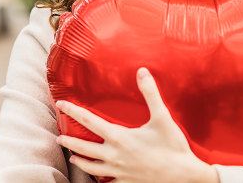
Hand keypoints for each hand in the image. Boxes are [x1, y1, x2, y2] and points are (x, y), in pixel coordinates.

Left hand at [56, 68, 218, 182]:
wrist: (183, 175)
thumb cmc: (173, 146)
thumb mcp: (162, 117)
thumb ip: (150, 93)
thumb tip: (142, 71)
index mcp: (119, 138)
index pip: (89, 121)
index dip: (73, 111)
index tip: (61, 104)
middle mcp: (114, 156)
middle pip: (83, 148)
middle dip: (69, 142)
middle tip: (59, 138)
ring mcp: (119, 172)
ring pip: (91, 168)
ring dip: (80, 161)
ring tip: (74, 157)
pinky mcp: (126, 182)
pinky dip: (100, 179)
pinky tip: (99, 177)